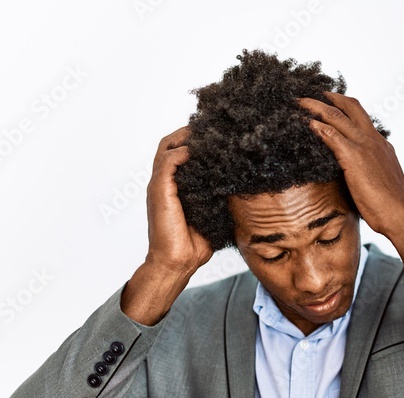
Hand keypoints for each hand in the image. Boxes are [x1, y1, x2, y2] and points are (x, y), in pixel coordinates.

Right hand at [120, 127, 213, 325]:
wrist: (178, 263)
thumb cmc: (195, 245)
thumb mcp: (214, 214)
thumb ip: (220, 197)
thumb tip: (244, 186)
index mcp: (175, 187)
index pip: (180, 154)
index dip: (195, 142)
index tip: (218, 137)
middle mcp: (164, 183)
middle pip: (170, 144)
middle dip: (189, 133)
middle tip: (212, 128)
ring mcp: (160, 186)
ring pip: (166, 147)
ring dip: (185, 137)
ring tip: (205, 133)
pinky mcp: (159, 192)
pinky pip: (167, 162)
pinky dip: (181, 152)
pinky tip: (198, 151)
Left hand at [298, 92, 403, 235]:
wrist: (400, 215)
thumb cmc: (392, 206)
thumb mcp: (383, 181)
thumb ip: (373, 172)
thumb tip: (365, 177)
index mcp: (382, 145)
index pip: (363, 119)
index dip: (347, 109)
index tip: (334, 105)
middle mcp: (373, 140)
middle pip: (351, 107)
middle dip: (331, 97)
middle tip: (313, 93)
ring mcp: (364, 146)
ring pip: (336, 115)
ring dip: (315, 106)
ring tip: (299, 102)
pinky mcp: (353, 156)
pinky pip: (330, 134)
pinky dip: (315, 125)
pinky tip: (303, 122)